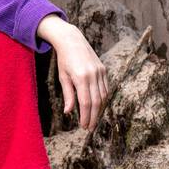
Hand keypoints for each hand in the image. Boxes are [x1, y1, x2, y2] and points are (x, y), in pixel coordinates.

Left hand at [35, 15, 108, 131]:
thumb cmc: (64, 60)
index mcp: (81, 78)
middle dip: (94, 117)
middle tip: (90, 127)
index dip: (86, 116)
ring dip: (99, 109)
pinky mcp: (104, 69)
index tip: (84, 126)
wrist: (72, 40)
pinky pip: (105, 88)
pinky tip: (97, 106)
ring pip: (103, 96)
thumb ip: (68, 95)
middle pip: (96, 102)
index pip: (86, 102)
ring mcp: (100, 72)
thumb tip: (68, 112)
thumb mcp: (63, 77)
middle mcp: (93, 75)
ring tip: (93, 119)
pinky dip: (102, 98)